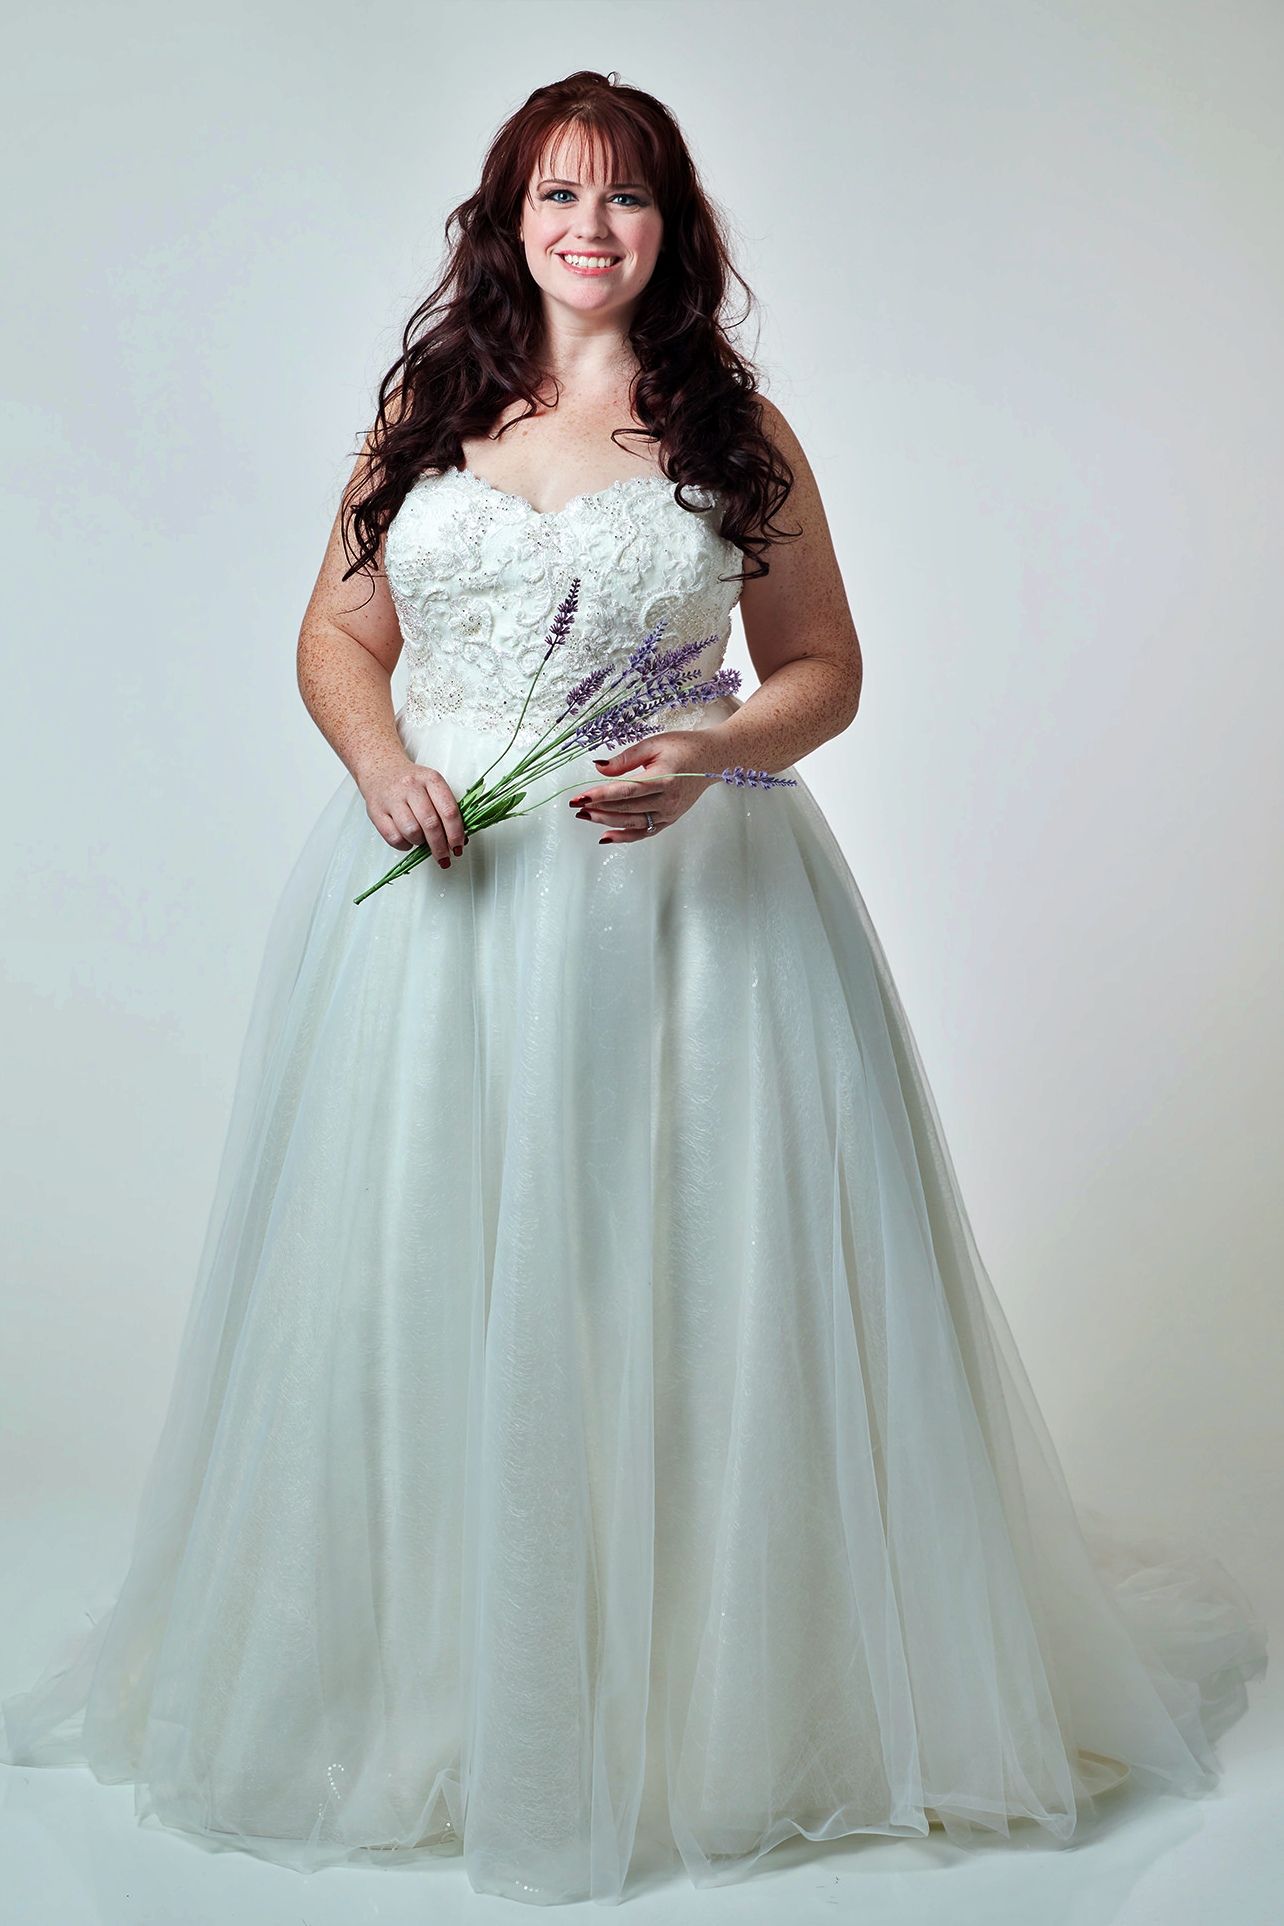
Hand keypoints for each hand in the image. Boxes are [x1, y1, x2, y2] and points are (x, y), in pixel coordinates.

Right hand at [360, 752, 468, 864]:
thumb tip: (459, 840)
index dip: (456, 834)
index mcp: (431, 780)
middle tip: (444, 857)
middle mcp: (411, 787)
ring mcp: (392, 799)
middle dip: (440, 847)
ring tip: (421, 840)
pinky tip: (407, 840)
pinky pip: (393, 838)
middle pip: (431, 824)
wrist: (381, 769)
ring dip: (420, 843)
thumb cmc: (411, 782)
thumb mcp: (433, 786)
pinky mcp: (376, 811)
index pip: (449, 811)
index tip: (458, 847)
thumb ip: (446, 810)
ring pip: (412, 832)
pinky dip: (404, 845)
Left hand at [567, 729, 716, 842]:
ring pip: (633, 823)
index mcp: (665, 778)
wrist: (713, 759)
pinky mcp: (670, 819)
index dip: (601, 795)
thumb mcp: (653, 744)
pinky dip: (625, 836)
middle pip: (627, 809)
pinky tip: (606, 835)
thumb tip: (599, 769)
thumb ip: (625, 758)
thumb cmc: (684, 747)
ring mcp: (670, 813)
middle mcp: (668, 800)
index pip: (626, 790)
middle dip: (598, 808)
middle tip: (576, 806)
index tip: (580, 797)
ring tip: (585, 816)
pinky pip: (645, 832)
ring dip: (607, 821)